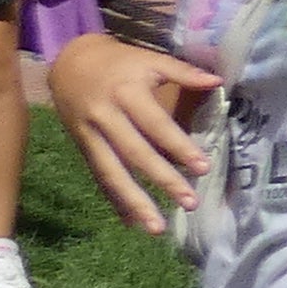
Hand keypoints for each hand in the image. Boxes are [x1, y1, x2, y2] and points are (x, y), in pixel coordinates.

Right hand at [48, 31, 220, 231]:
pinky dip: (114, 200)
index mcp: (127, 93)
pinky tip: (130, 222)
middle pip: (135, 154)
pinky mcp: (82, 148)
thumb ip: (182, 71)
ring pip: (112, 173)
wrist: (68, 61)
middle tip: (189, 202)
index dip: (179, 146)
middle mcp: (106, 117)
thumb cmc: (118, 61)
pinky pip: (99, 177)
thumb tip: (218, 81)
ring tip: (157, 228)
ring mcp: (90, 136)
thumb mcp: (148, 59)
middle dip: (162, 180)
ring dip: (134, 202)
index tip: (202, 168)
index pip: (156, 125)